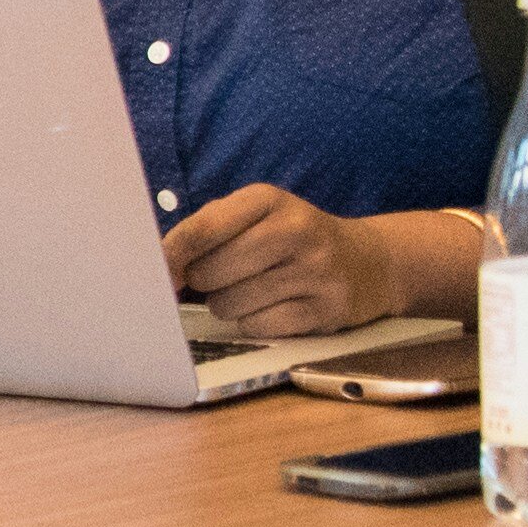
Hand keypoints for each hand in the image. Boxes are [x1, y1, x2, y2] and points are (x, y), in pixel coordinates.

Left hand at [164, 185, 390, 337]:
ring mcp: (315, 270)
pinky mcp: (326, 309)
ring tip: (253, 290)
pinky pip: (259, 327)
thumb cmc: (292, 239)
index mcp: (268, 199)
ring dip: (230, 305)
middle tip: (225, 277)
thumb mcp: (255, 216)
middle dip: (206, 282)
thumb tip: (159, 265)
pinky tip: (274, 307)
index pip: (201, 230)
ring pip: (231, 304)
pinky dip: (256, 323)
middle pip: (211, 272)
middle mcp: (296, 230)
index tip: (158, 273)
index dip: (170, 257)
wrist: (369, 262)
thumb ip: (205, 230)